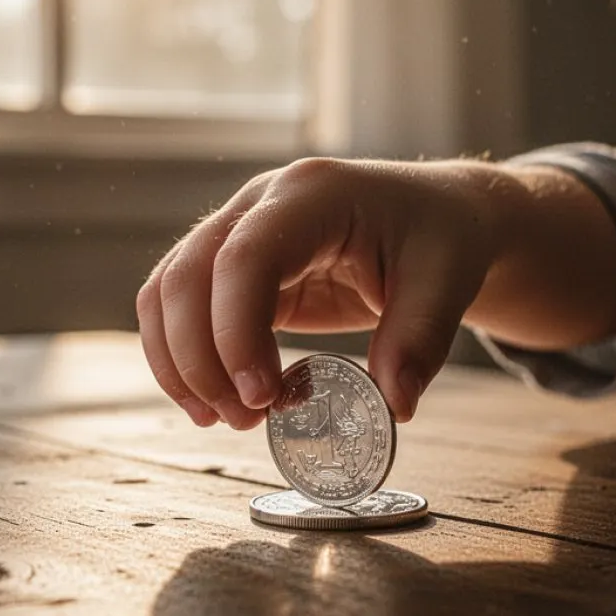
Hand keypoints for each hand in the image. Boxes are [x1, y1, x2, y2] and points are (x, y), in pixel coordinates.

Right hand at [136, 157, 498, 429]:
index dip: (236, 331)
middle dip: (201, 359)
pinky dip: (185, 357)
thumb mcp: (447, 282)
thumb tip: (394, 406)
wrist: (438, 214)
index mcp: (313, 195)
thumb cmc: (441, 237)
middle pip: (188, 275)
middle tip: (245, 420)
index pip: (245, 257)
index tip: (260, 397)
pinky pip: (183, 307)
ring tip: (223, 421)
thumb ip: (419, 341)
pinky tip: (213, 403)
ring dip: (181, 363)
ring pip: (169, 292)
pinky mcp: (236, 267)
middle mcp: (261, 203)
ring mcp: (239, 230)